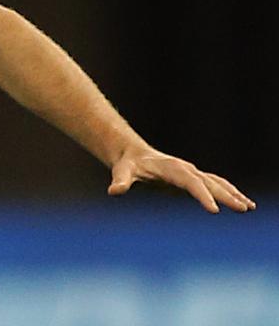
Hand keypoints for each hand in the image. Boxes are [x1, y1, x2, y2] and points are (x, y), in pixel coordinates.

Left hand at [108, 144, 255, 212]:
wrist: (132, 154)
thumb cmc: (127, 165)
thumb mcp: (122, 172)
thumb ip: (120, 181)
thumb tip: (114, 191)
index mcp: (171, 168)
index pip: (191, 182)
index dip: (202, 195)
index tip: (214, 210)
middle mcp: (185, 169)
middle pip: (209, 183)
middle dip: (226, 196)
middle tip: (242, 209)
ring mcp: (191, 173)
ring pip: (216, 183)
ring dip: (233, 194)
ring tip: (249, 207)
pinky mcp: (194, 179)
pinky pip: (216, 185)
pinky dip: (230, 192)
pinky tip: (244, 203)